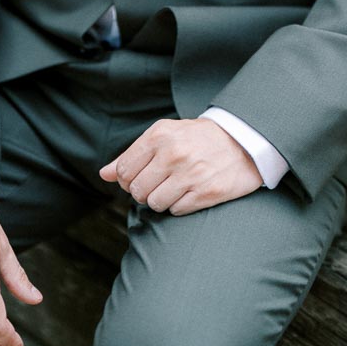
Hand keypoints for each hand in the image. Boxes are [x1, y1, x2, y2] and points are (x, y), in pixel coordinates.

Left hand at [99, 118, 261, 214]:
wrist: (242, 142)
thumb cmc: (197, 138)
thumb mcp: (164, 135)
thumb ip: (132, 154)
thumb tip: (104, 174)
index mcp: (159, 135)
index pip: (125, 170)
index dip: (127, 180)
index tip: (138, 178)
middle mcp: (173, 154)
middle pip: (137, 190)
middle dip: (142, 192)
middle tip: (156, 184)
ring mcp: (190, 174)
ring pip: (155, 203)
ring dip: (160, 200)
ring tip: (173, 188)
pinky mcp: (206, 193)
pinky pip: (176, 210)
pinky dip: (178, 206)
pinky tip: (188, 192)